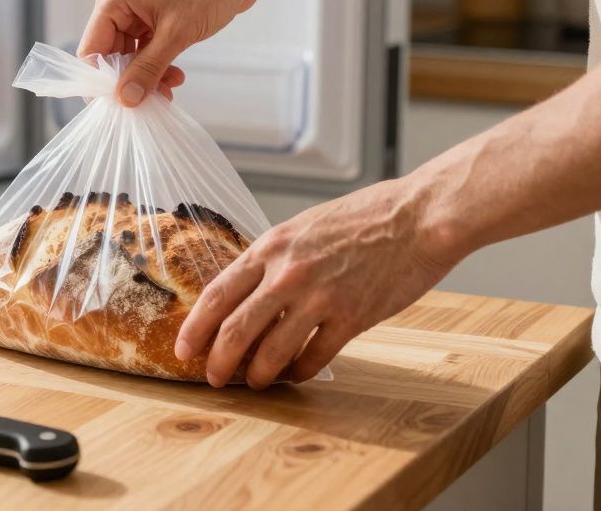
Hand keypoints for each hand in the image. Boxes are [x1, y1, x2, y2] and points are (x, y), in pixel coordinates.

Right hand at [77, 0, 266, 105]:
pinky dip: (157, 65)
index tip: (120, 104)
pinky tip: (174, 77)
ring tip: (167, 92)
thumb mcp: (175, 34)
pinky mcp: (155, 16)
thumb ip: (147, 69)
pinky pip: (146, 49)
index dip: (101, 80)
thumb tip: (125, 99)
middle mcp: (120, 3)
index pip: (91, 48)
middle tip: (149, 102)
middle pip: (110, 54)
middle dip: (129, 80)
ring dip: (146, 75)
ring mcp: (138, 10)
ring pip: (130, 55)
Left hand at [174, 178, 458, 388]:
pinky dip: (301, 371)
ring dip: (258, 374)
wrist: (417, 217)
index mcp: (270, 247)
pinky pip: (314, 358)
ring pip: (271, 351)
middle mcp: (287, 273)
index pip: (216, 294)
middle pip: (235, 329)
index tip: (183, 348)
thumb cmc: (363, 218)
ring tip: (255, 382)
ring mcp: (319, 298)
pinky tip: (297, 374)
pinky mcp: (351, 319)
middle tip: (212, 377)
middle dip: (218, 361)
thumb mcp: (302, 228)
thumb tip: (247, 291)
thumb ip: (273, 258)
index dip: (194, 327)